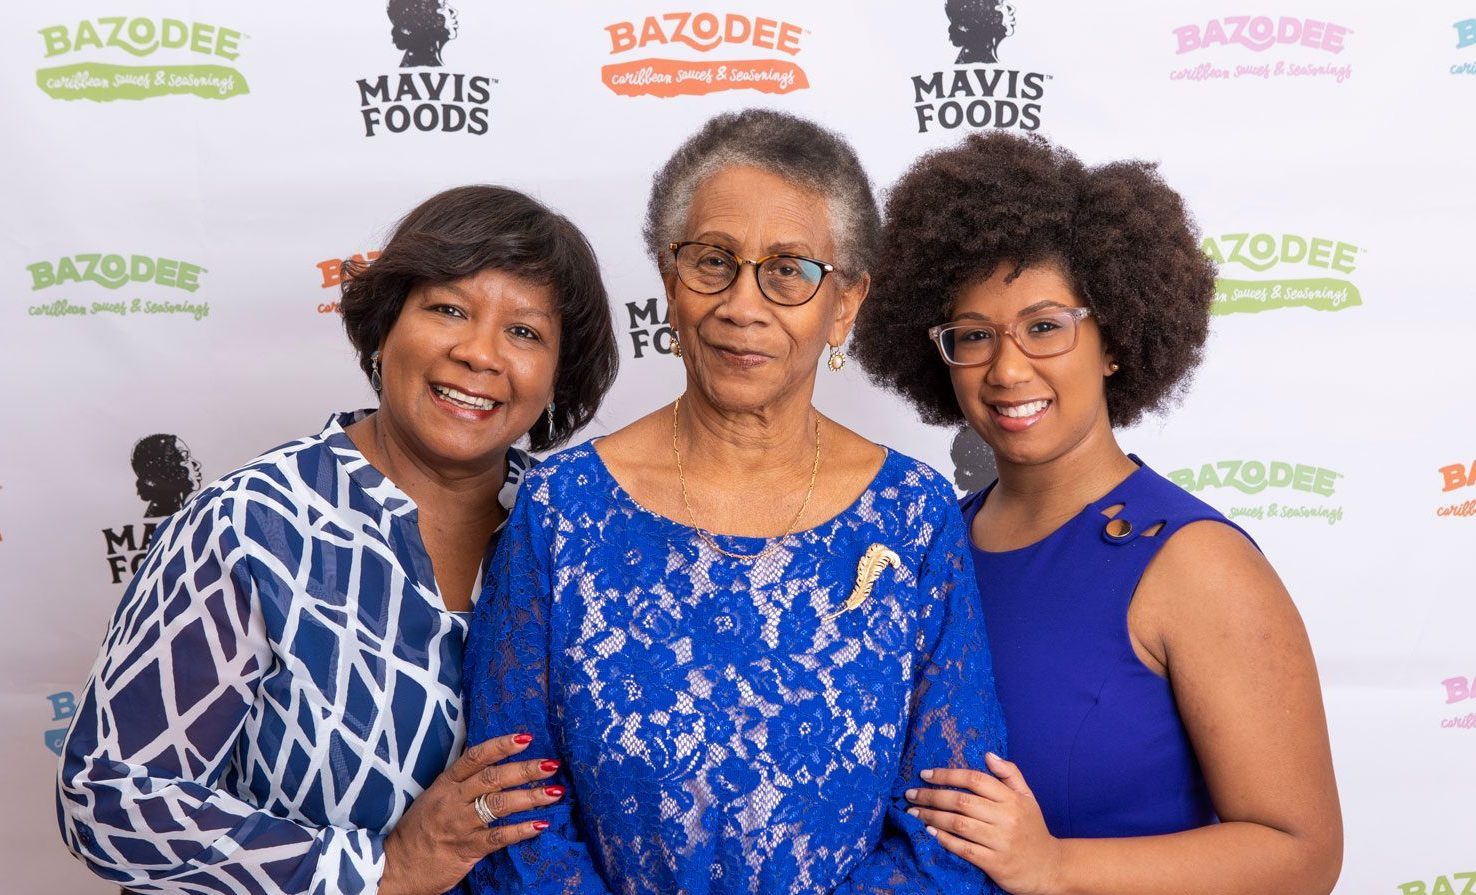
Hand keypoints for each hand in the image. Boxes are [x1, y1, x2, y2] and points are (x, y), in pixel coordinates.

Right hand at [379, 733, 565, 894]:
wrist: (396, 866)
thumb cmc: (419, 830)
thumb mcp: (435, 797)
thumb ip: (461, 782)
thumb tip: (493, 762)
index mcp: (445, 784)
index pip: (475, 758)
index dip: (500, 746)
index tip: (525, 737)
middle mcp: (453, 800)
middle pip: (493, 779)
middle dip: (525, 770)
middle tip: (551, 764)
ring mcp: (460, 824)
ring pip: (499, 806)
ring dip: (531, 798)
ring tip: (555, 792)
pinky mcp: (467, 849)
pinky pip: (499, 837)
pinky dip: (521, 830)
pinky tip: (540, 825)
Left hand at [905, 753, 1064, 894]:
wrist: (1050, 868)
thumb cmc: (1033, 829)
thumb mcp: (1027, 798)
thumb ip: (1010, 774)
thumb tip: (988, 754)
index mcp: (1012, 799)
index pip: (975, 780)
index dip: (948, 774)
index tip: (925, 774)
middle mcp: (1006, 818)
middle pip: (962, 801)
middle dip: (931, 795)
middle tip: (910, 794)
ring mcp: (1000, 841)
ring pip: (959, 824)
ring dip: (932, 816)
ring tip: (914, 812)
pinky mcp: (995, 863)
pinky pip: (964, 848)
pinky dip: (945, 839)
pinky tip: (930, 832)